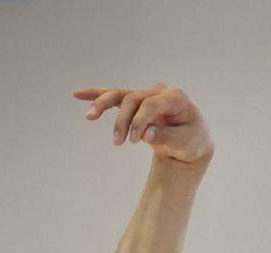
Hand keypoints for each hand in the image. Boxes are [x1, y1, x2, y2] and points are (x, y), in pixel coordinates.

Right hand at [72, 82, 214, 165]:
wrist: (192, 140)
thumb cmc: (192, 140)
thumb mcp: (185, 143)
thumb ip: (167, 138)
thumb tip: (145, 134)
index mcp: (175, 97)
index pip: (151, 104)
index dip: (140, 120)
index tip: (134, 140)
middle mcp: (159, 91)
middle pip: (133, 98)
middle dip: (123, 120)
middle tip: (118, 143)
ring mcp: (146, 95)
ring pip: (120, 95)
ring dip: (103, 104)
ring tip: (89, 117)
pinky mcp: (136, 103)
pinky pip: (115, 97)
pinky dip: (98, 95)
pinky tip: (77, 94)